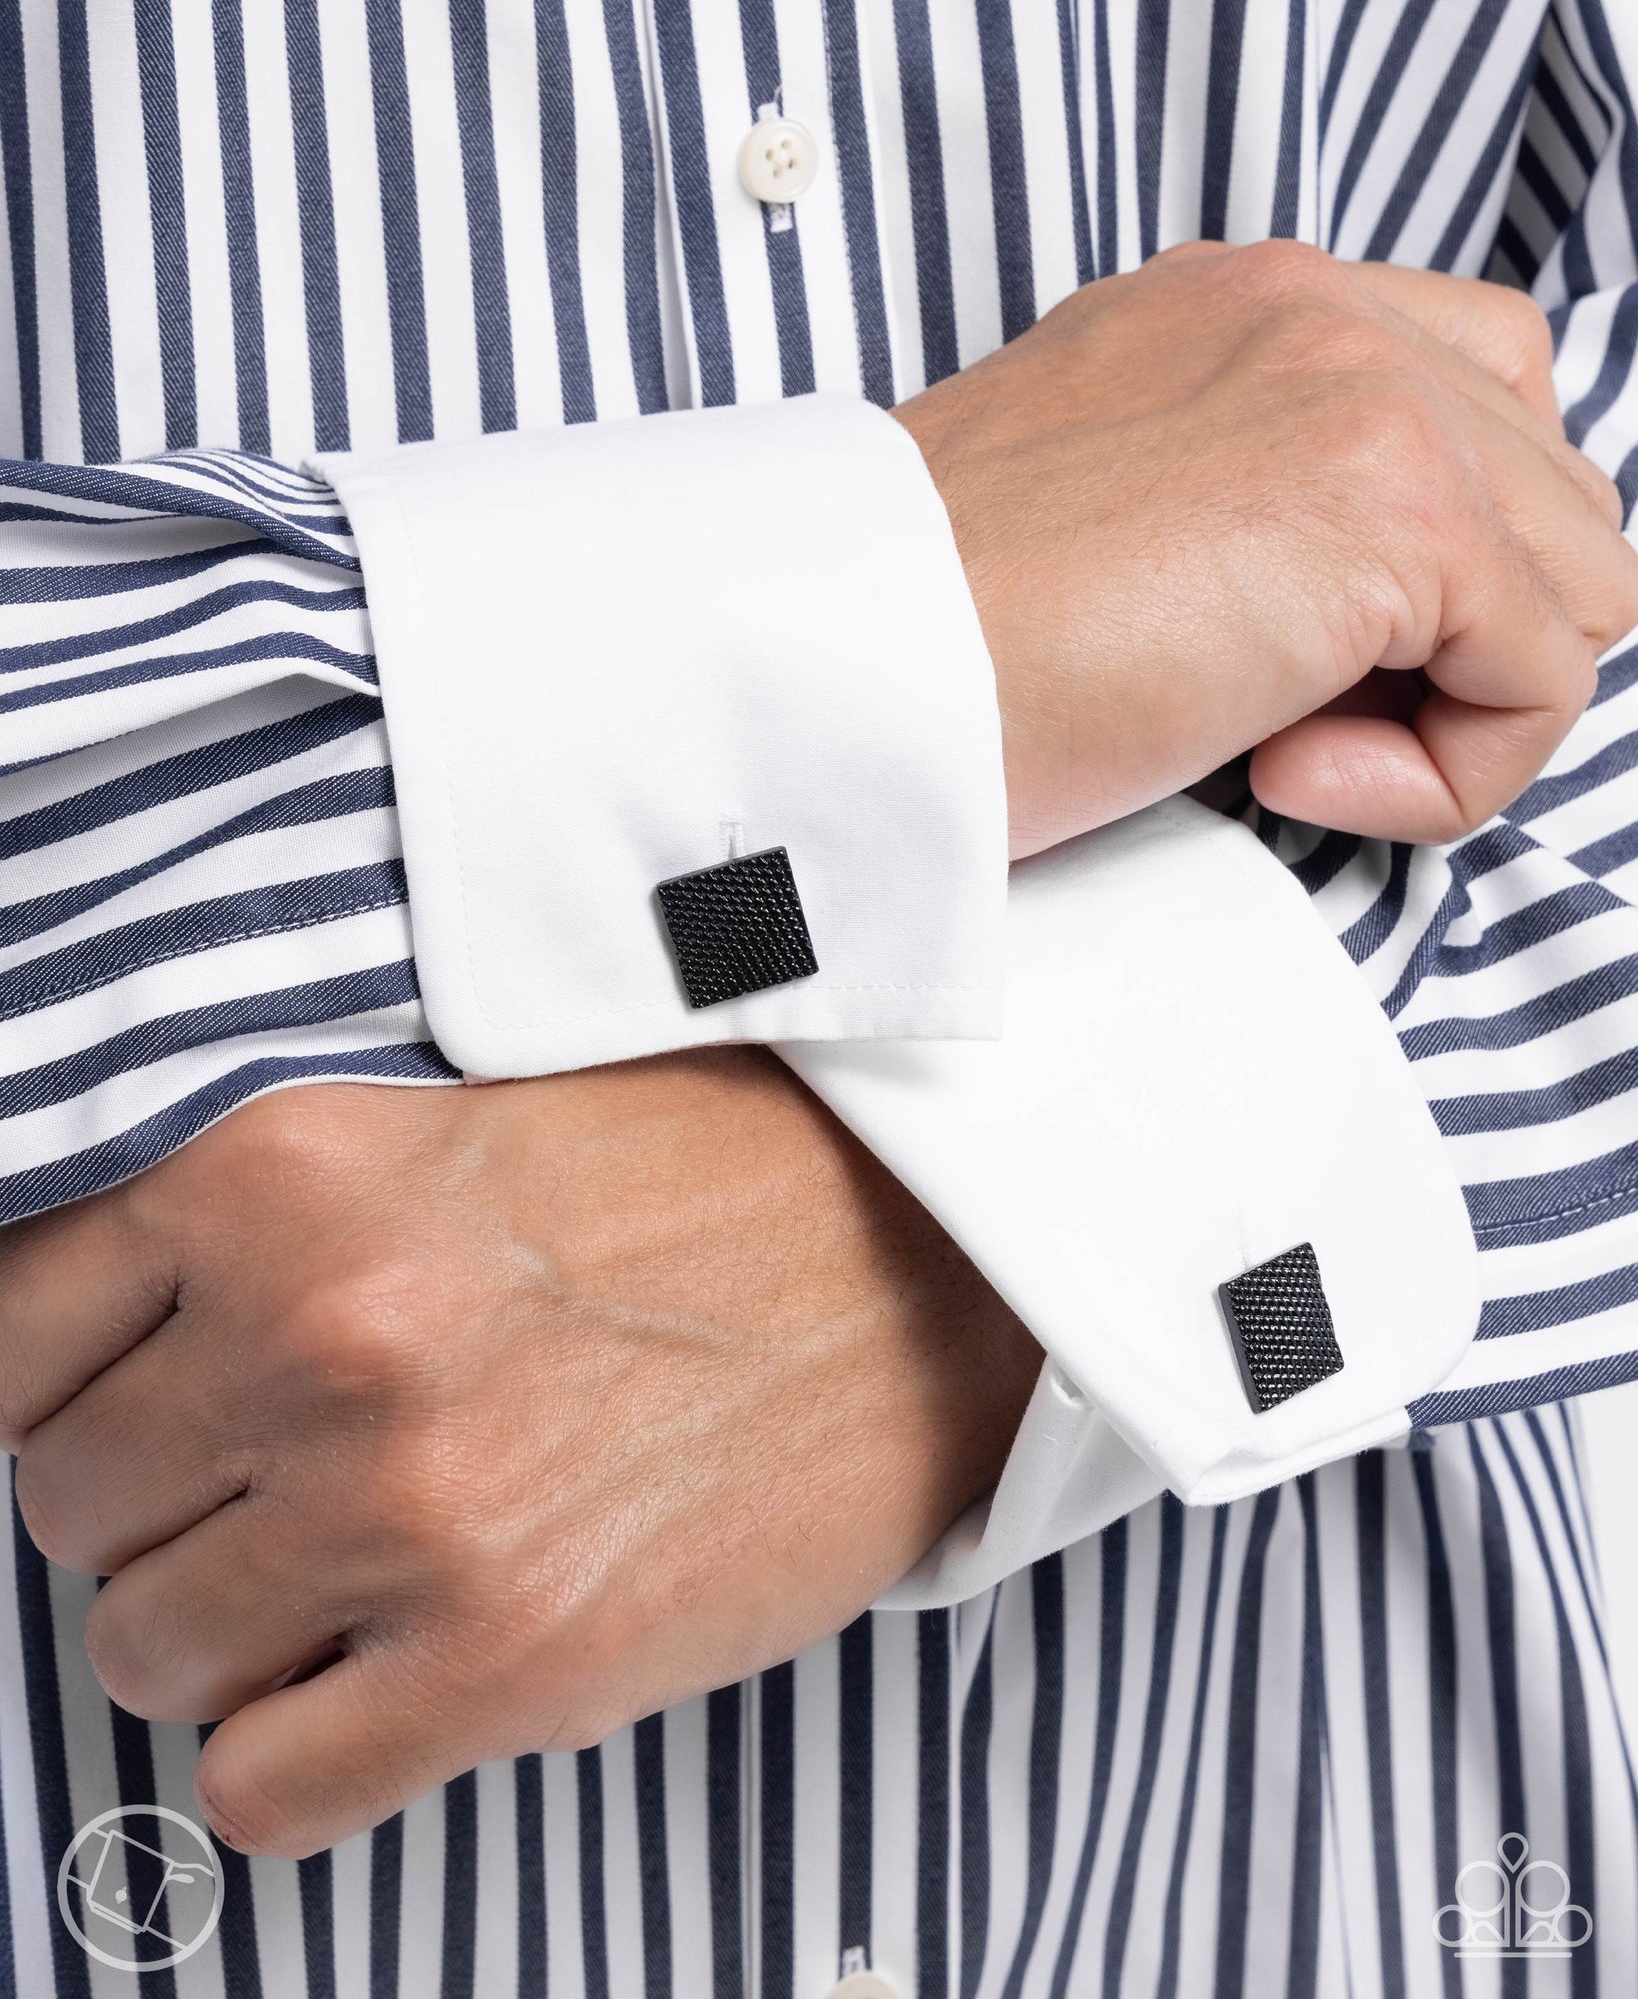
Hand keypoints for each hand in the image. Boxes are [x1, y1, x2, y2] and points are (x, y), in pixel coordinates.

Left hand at [0, 1060, 1040, 1856]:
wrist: (931, 1255)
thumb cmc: (706, 1179)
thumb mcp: (442, 1127)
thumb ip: (257, 1228)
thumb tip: (111, 1361)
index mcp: (279, 1170)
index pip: (5, 1333)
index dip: (67, 1390)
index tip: (137, 1410)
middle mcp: (318, 1331)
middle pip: (68, 1503)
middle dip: (164, 1506)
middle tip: (292, 1478)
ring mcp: (408, 1504)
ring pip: (142, 1652)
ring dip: (231, 1631)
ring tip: (363, 1570)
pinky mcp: (508, 1659)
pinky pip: (257, 1793)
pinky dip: (299, 1754)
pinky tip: (392, 1675)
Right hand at [893, 239, 1637, 853]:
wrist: (845, 665)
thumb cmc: (936, 637)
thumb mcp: (1110, 514)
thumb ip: (1248, 498)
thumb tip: (1350, 606)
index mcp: (1248, 307)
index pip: (1479, 396)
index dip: (1438, 564)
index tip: (1299, 657)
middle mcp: (1324, 316)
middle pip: (1555, 495)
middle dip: (1457, 642)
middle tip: (1291, 715)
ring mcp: (1372, 398)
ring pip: (1579, 586)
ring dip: (1454, 708)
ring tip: (1283, 747)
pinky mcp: (1401, 516)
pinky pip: (1545, 677)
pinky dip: (1442, 773)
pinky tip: (1280, 772)